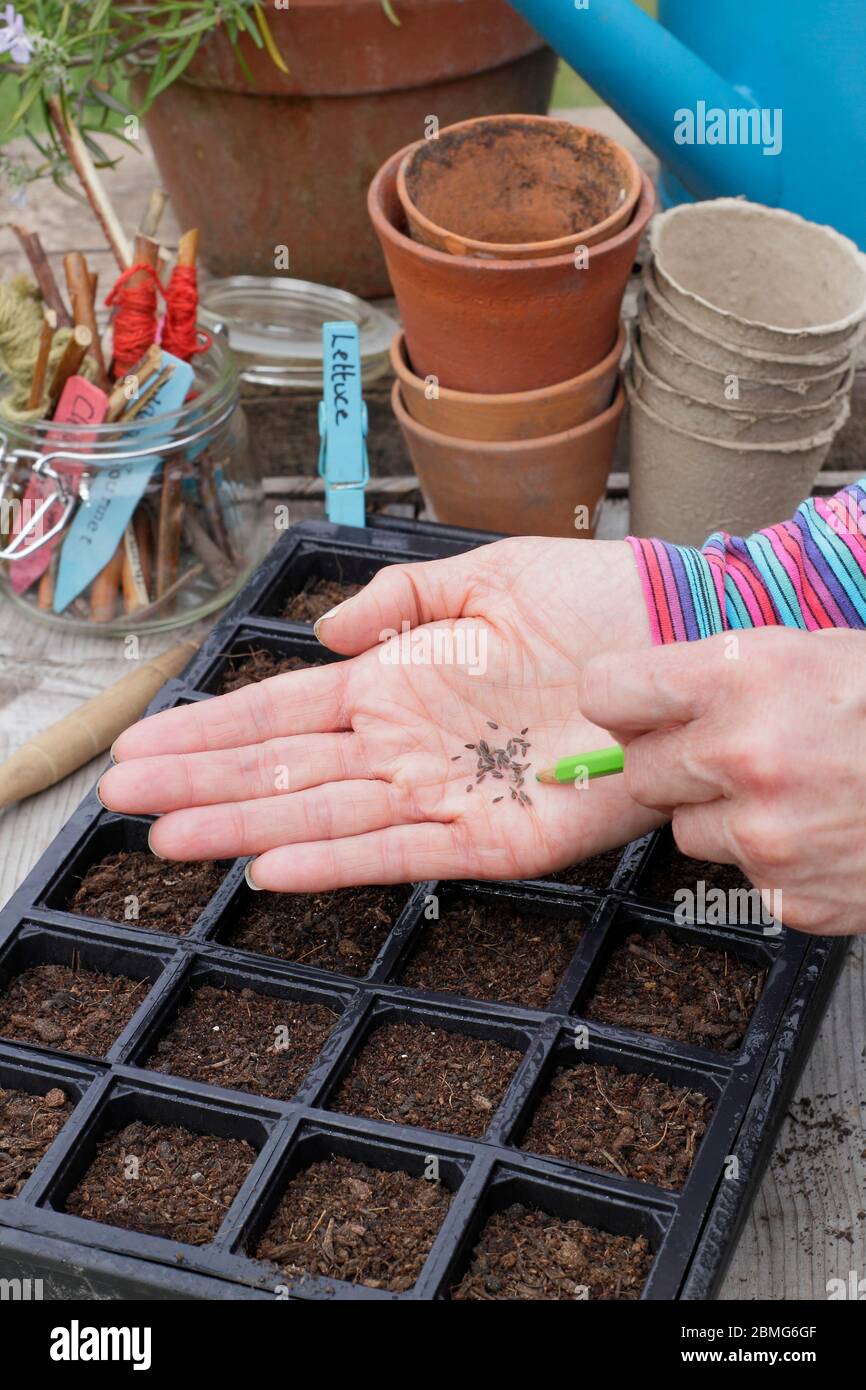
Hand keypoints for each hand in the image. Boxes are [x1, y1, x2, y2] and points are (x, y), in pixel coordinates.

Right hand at [99, 537, 661, 889]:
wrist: (679, 637)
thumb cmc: (595, 601)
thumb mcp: (486, 576)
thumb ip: (402, 603)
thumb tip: (325, 634)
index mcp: (401, 682)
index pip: (285, 710)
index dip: (211, 728)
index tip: (144, 744)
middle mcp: (409, 743)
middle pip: (285, 767)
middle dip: (201, 782)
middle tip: (123, 801)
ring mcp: (446, 793)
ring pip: (325, 815)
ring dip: (245, 826)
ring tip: (170, 841)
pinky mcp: (495, 839)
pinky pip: (404, 855)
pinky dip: (338, 863)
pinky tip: (273, 870)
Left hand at [580, 626, 865, 934]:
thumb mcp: (815, 651)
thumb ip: (725, 672)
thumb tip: (644, 693)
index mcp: (745, 677)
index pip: (609, 692)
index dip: (623, 702)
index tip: (636, 707)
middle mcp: (743, 756)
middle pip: (639, 773)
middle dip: (674, 765)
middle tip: (732, 751)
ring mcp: (766, 835)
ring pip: (687, 831)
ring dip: (722, 815)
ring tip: (795, 790)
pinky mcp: (790, 895)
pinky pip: (745, 876)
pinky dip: (774, 860)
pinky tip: (823, 829)